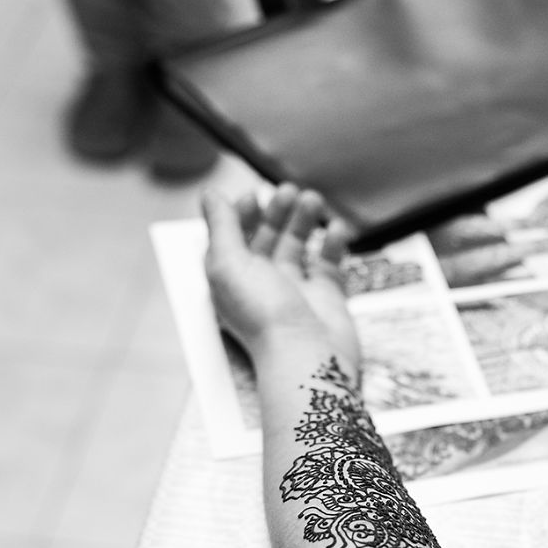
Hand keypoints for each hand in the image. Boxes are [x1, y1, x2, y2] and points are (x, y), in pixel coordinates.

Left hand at [202, 183, 360, 375]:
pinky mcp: (325, 298)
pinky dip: (334, 243)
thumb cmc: (264, 316)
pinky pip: (329, 263)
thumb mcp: (228, 263)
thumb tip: (210, 194)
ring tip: (314, 201)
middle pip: (267, 239)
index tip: (254, 196)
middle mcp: (262, 285)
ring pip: (299, 247)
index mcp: (233, 280)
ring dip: (305, 221)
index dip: (242, 215)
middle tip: (290, 193)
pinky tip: (337, 229)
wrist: (306, 354)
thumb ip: (220, 226)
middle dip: (277, 212)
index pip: (234, 239)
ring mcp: (295, 291)